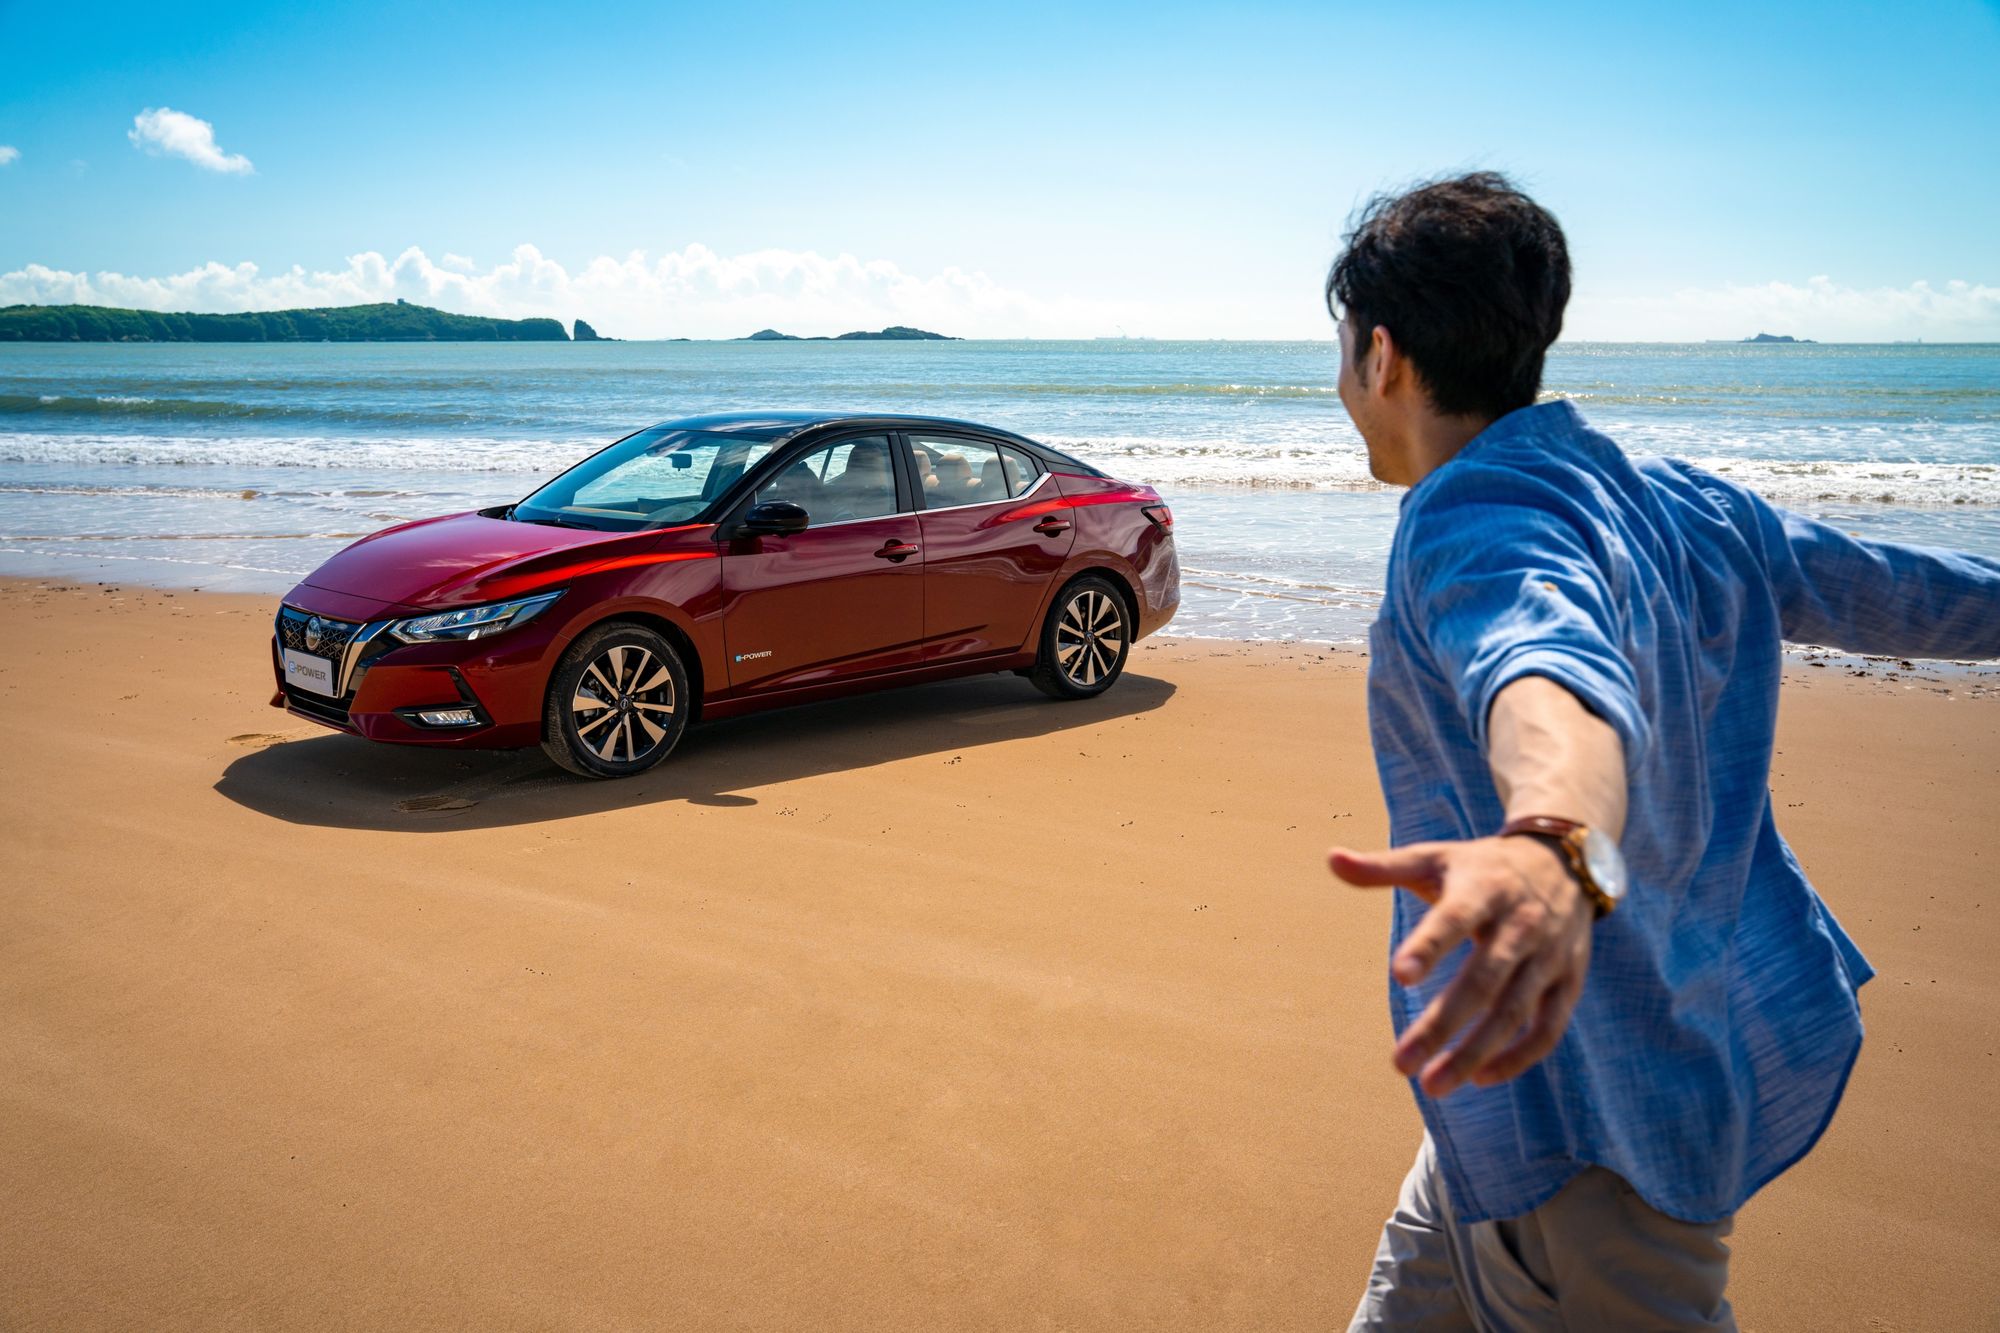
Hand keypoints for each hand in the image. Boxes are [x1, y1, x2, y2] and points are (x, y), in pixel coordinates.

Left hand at [1329, 836, 1593, 1097]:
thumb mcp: (1435, 858)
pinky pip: (1548, 1027)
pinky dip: (1518, 1057)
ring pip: (1514, 1012)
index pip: (1455, 918)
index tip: (1399, 976)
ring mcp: (1549, 956)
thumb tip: (1330, 858)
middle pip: (1483, 980)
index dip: (1430, 946)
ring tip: (1432, 1085)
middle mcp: (1521, 924)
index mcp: (1483, 889)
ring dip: (1475, 1052)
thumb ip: (1383, 867)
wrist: (1566, 861)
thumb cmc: (1481, 867)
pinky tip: (1479, 1079)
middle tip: (1400, 1064)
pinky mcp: (1569, 981)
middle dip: (1442, 1025)